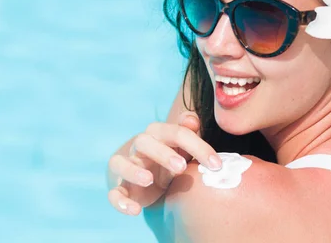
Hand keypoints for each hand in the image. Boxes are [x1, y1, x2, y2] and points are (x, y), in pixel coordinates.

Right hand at [107, 111, 221, 215]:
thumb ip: (188, 132)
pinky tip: (134, 210)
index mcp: (158, 134)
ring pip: (120, 163)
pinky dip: (120, 201)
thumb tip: (192, 119)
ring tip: (149, 180)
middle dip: (162, 153)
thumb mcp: (182, 147)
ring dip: (133, 170)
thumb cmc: (170, 158)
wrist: (147, 176)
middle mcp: (139, 147)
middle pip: (144, 142)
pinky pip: (114, 193)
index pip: (176, 133)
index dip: (197, 146)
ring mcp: (127, 166)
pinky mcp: (120, 187)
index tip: (216, 165)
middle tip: (181, 167)